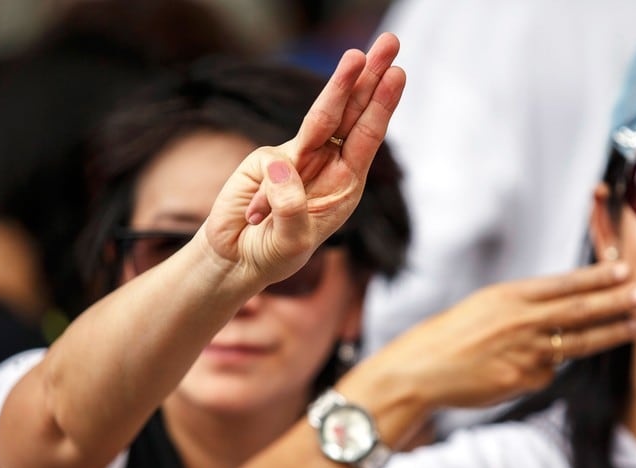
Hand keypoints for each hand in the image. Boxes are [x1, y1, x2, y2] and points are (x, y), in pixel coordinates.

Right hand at [202, 32, 405, 289]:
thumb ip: (290, 210)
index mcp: (346, 184)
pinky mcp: (264, 159)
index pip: (367, 137)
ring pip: (320, 116)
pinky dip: (268, 189)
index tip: (397, 74)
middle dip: (370, 77)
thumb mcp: (290, 243)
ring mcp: (296, 157)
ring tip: (357, 54)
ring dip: (340, 84)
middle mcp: (326, 164)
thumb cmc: (274, 254)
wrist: (238, 259)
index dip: (381, 105)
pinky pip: (271, 163)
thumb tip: (283, 165)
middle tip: (390, 42)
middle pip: (352, 113)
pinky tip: (258, 215)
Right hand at [353, 261, 635, 411]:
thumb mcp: (486, 307)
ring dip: (611, 333)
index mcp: (511, 296)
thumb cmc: (451, 335)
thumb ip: (524, 308)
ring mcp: (525, 353)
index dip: (597, 277)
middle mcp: (522, 321)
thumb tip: (560, 315)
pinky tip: (522, 368)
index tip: (625, 269)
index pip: (564, 284)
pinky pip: (547, 373)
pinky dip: (545, 369)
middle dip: (617, 301)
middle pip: (579, 310)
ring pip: (577, 342)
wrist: (421, 370)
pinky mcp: (523, 380)